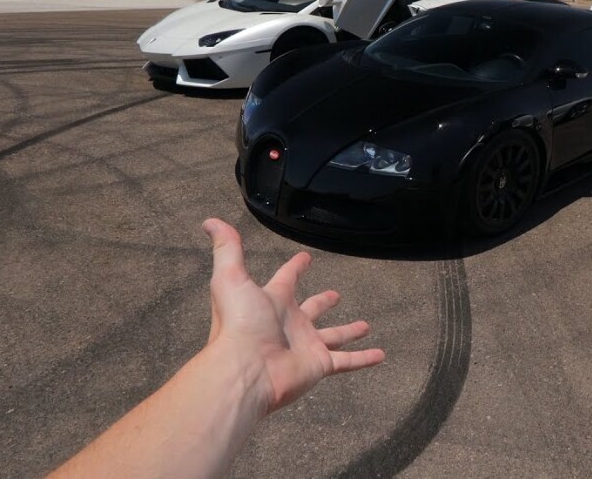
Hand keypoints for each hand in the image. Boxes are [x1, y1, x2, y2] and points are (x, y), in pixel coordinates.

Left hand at [202, 218, 384, 414]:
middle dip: (323, 302)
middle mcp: (290, 324)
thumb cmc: (237, 324)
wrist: (245, 369)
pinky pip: (347, 362)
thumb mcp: (230, 278)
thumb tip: (210, 222)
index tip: (306, 257)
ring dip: (349, 332)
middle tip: (336, 295)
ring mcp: (306, 345)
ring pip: (333, 337)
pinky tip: (381, 356)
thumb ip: (227, 249)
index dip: (296, 267)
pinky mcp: (319, 365)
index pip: (286, 279)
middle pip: (312, 309)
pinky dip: (364, 359)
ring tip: (366, 326)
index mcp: (273, 302)